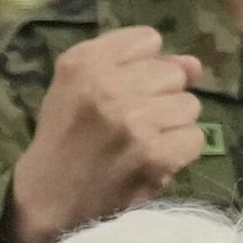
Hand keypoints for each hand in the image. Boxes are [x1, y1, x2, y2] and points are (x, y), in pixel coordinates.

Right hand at [3, 25, 211, 242]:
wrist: (46, 202)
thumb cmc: (65, 140)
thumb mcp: (80, 88)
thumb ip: (136, 65)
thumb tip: (194, 64)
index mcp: (84, 62)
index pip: (148, 40)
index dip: (141, 67)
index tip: (120, 91)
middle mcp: (108, 86)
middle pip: (173, 73)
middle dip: (159, 97)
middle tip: (128, 125)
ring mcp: (133, 121)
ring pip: (189, 105)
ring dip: (171, 126)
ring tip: (140, 144)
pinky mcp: (153, 154)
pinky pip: (195, 137)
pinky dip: (179, 153)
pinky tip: (153, 161)